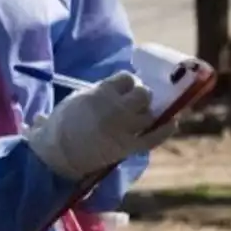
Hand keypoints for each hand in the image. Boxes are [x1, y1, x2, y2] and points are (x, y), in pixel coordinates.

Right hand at [24, 72, 172, 179]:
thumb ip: (100, 91)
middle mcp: (116, 108)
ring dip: (149, 112)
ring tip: (144, 115)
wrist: (58, 153)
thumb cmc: (63, 124)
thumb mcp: (78, 98)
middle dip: (142, 95)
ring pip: (150, 114)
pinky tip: (172, 123)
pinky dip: (166, 129)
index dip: (128, 82)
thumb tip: (118, 88)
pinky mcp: (128, 147)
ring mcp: (123, 129)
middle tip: (136, 102)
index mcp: (101, 93)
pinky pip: (154, 137)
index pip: (127, 78)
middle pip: (143, 94)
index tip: (126, 88)